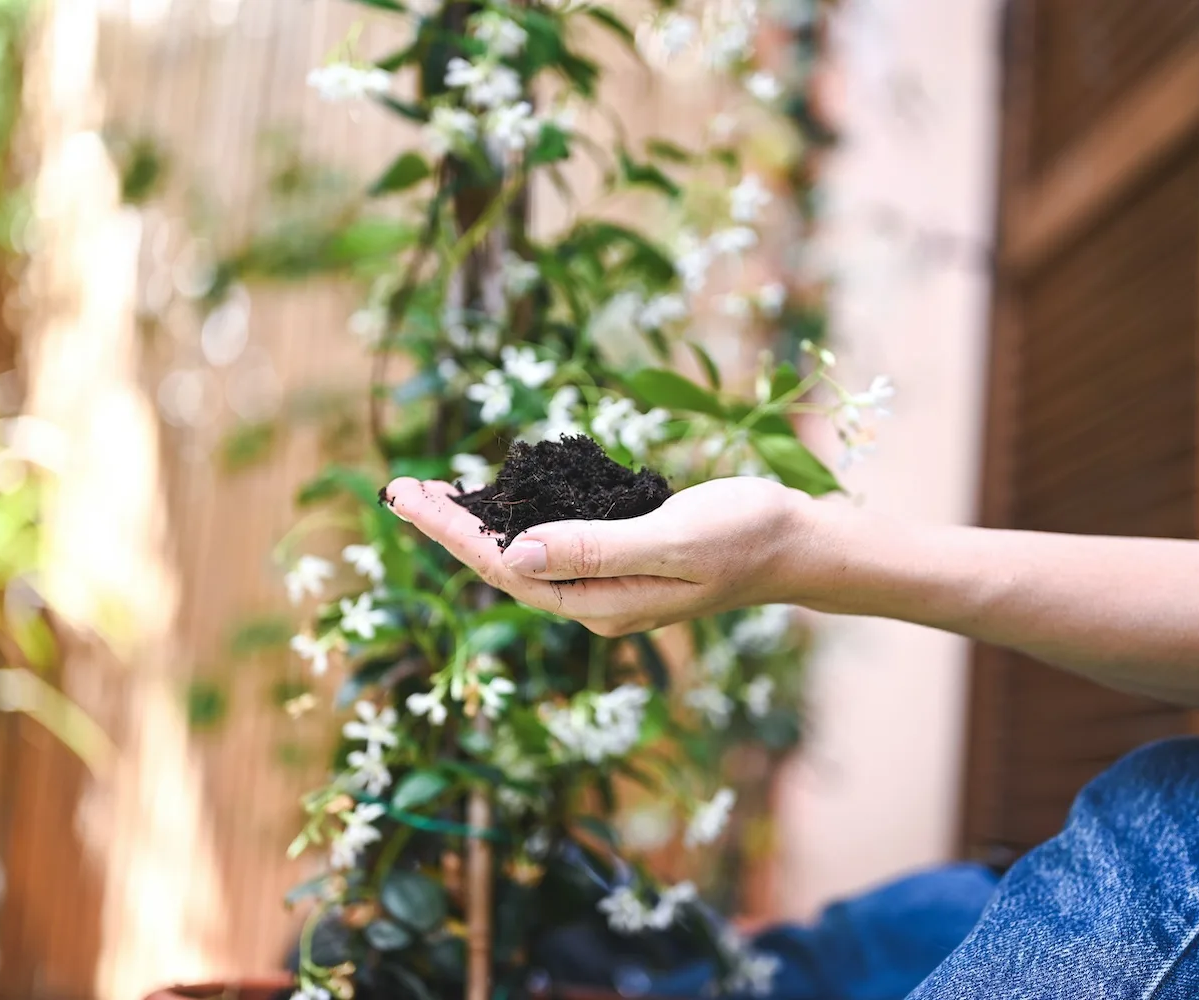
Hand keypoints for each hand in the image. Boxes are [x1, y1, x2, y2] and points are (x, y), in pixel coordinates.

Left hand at [383, 476, 812, 635]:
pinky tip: (501, 498)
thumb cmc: (746, 534)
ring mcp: (608, 585)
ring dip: (478, 523)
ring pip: (525, 555)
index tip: (410, 497)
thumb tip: (515, 554)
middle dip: (450, 528)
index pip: (506, 568)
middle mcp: (595, 603)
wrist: (797, 544)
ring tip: (433, 492)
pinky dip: (517, 517)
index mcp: (601, 603)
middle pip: (504, 565)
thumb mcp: (672, 538)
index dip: (453, 532)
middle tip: (400, 489)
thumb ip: (595, 548)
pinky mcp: (621, 560)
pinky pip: (553, 542)